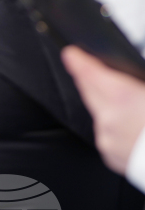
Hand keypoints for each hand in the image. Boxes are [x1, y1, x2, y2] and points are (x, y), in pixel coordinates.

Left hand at [62, 46, 144, 174]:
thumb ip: (139, 84)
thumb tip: (136, 82)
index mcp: (122, 97)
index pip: (88, 72)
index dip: (78, 60)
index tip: (71, 53)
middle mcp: (108, 117)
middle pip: (88, 90)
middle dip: (89, 78)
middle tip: (93, 70)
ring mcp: (107, 138)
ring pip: (99, 113)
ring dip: (106, 106)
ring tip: (128, 106)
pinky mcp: (110, 155)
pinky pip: (107, 134)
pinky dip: (114, 128)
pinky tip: (131, 128)